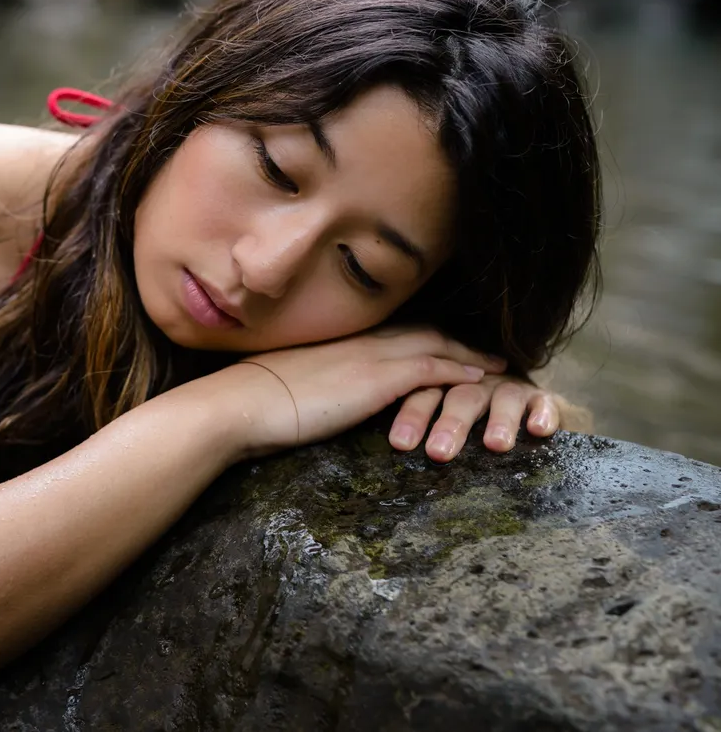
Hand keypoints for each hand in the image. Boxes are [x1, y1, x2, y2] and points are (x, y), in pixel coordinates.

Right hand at [204, 326, 506, 460]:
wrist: (238, 406)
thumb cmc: (247, 404)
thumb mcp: (283, 388)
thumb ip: (306, 386)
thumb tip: (310, 399)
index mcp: (334, 341)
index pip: (390, 331)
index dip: (421, 336)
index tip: (443, 343)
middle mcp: (356, 340)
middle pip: (420, 330)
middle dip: (456, 339)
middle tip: (485, 351)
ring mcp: (368, 356)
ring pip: (435, 344)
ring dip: (470, 354)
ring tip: (499, 366)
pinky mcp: (377, 379)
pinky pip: (433, 368)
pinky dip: (461, 371)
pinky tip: (484, 380)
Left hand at [388, 375, 558, 461]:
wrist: (530, 414)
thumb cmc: (475, 426)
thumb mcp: (445, 426)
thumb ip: (423, 433)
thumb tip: (392, 457)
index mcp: (446, 386)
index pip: (426, 394)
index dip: (412, 416)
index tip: (400, 444)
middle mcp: (478, 384)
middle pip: (460, 396)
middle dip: (451, 423)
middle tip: (439, 452)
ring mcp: (510, 388)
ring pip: (503, 398)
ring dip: (500, 420)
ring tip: (495, 445)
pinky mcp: (543, 399)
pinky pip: (545, 402)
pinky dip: (543, 413)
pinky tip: (538, 430)